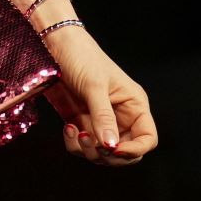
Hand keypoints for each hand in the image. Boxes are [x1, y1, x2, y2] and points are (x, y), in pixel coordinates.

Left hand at [42, 28, 157, 164]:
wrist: (53, 45)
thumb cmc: (81, 57)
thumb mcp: (94, 85)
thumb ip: (103, 116)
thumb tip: (111, 146)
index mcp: (134, 106)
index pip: (147, 139)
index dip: (136, 150)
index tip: (114, 149)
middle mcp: (121, 117)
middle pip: (125, 152)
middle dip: (109, 155)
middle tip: (89, 142)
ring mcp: (100, 121)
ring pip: (103, 153)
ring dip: (89, 151)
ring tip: (76, 133)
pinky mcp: (81, 123)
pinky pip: (83, 146)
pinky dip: (75, 144)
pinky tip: (68, 128)